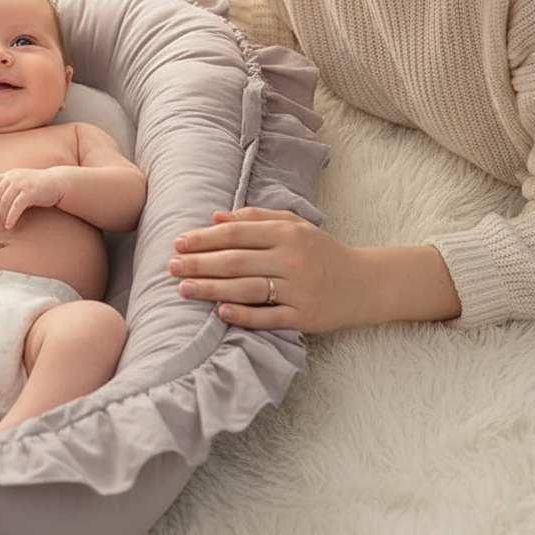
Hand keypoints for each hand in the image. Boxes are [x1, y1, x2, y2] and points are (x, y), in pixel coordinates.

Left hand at [0, 168, 61, 229]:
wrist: (58, 183)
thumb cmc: (37, 186)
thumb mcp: (20, 182)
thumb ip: (7, 187)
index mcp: (9, 174)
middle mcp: (13, 177)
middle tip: (2, 218)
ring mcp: (22, 184)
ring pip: (5, 203)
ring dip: (3, 216)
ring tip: (6, 223)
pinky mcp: (30, 193)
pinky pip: (15, 207)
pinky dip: (11, 218)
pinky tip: (10, 225)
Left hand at [168, 207, 373, 333]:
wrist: (364, 283)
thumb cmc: (320, 251)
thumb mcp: (293, 225)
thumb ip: (255, 218)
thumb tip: (215, 217)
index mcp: (287, 233)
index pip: (236, 234)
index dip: (204, 238)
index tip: (178, 243)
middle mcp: (292, 259)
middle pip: (236, 261)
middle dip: (199, 264)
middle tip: (170, 267)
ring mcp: (299, 290)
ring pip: (247, 289)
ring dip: (211, 290)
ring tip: (183, 289)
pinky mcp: (305, 318)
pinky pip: (268, 318)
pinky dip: (243, 315)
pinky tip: (219, 313)